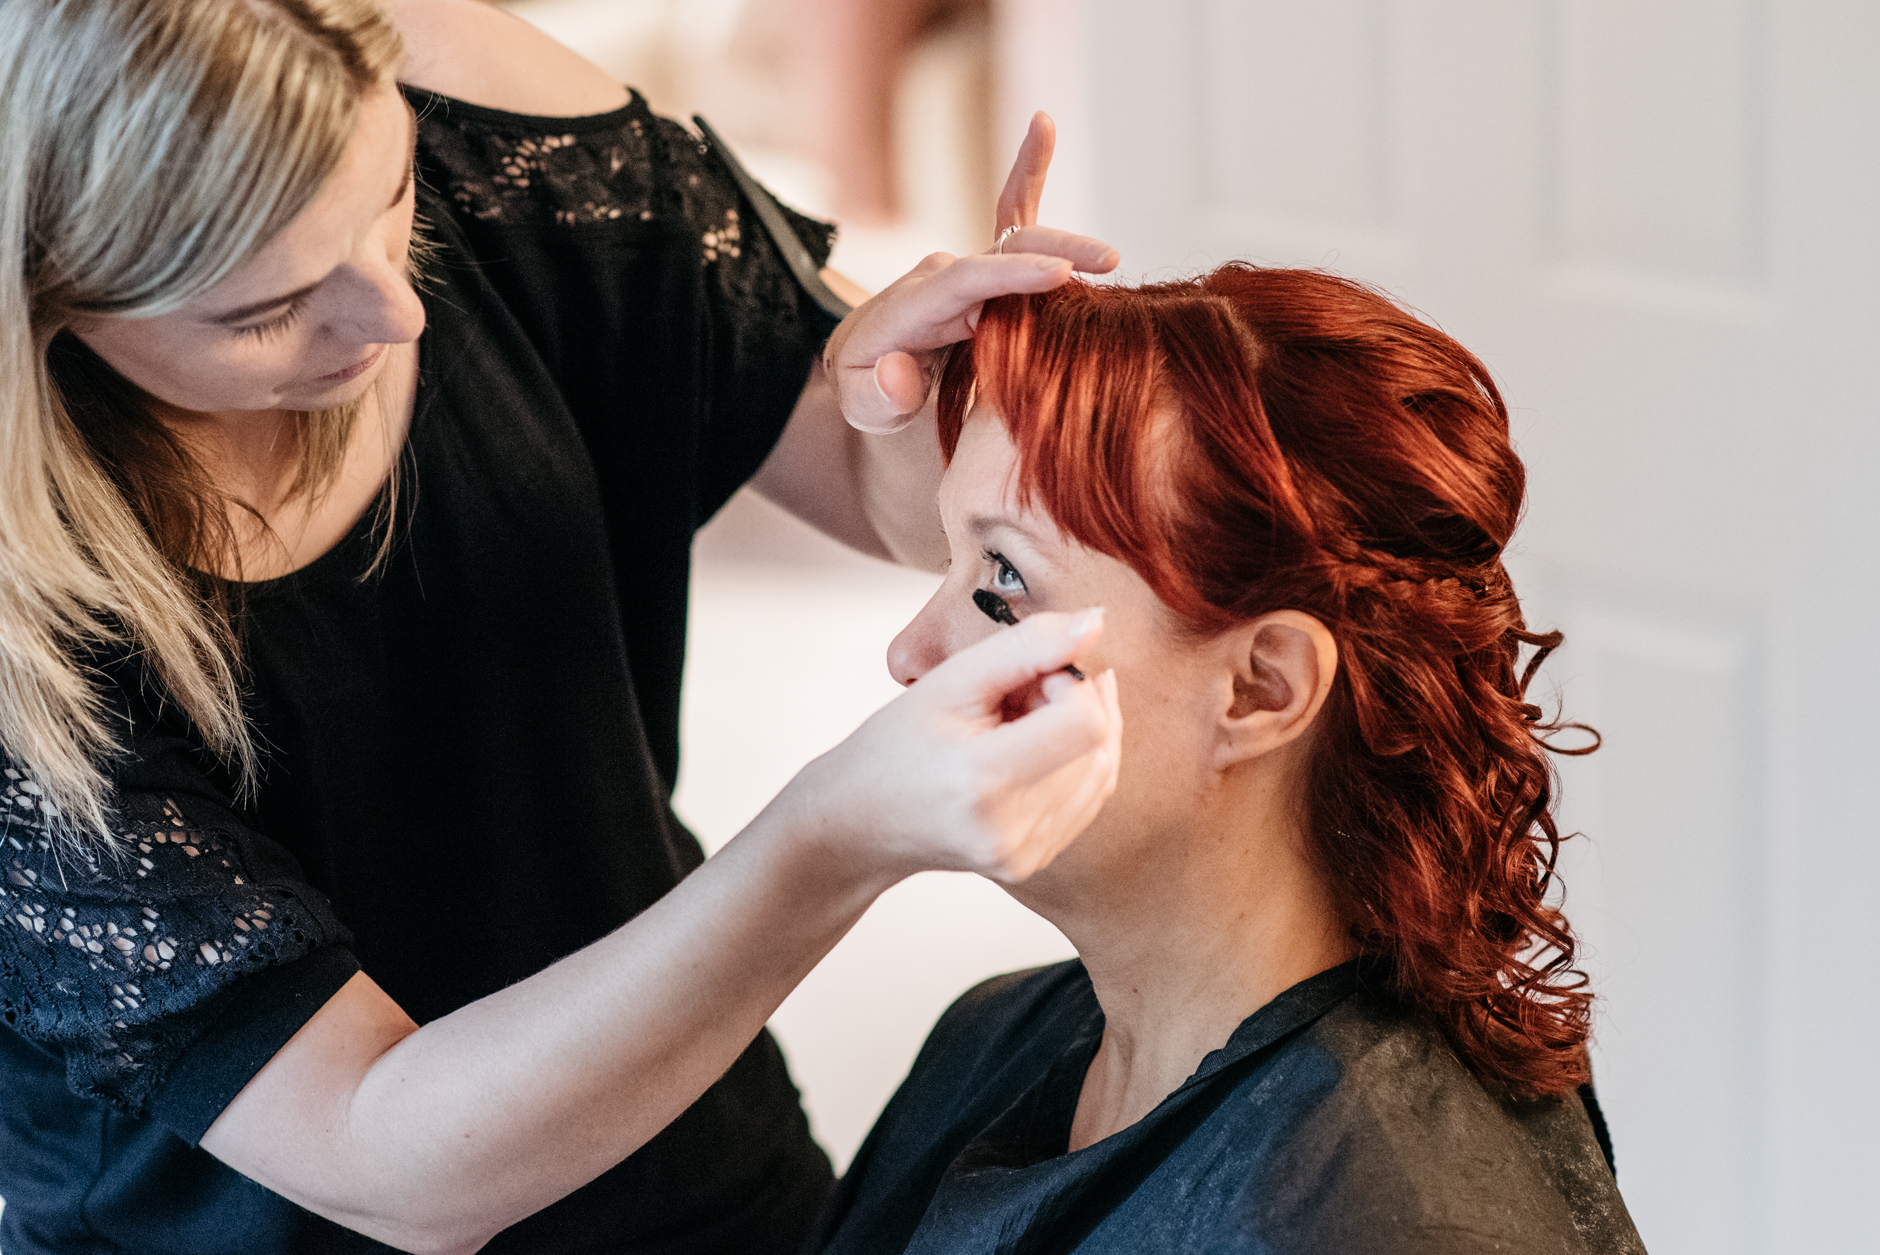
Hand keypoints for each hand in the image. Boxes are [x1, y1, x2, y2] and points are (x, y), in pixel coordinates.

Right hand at [781, 609, 1121, 884]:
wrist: (861, 820)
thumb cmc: (895, 747)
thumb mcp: (950, 680)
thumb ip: (1027, 645)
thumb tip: (1096, 621)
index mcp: (982, 781)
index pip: (1085, 722)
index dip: (1072, 684)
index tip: (1035, 676)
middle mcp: (1010, 829)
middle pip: (1099, 745)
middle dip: (1073, 706)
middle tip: (1021, 697)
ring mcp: (1025, 854)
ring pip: (1103, 770)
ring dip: (1077, 734)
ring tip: (1022, 723)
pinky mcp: (1035, 862)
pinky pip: (1090, 798)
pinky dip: (1075, 763)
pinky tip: (1032, 749)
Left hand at [824, 113, 1120, 434]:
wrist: (863, 367)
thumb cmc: (863, 389)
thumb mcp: (859, 404)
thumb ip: (876, 396)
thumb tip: (899, 372)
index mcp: (908, 307)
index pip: (962, 283)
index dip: (1010, 275)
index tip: (1057, 274)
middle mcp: (938, 276)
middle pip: (998, 254)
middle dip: (1051, 253)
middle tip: (1104, 262)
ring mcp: (962, 268)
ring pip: (1016, 241)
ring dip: (1063, 243)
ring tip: (1108, 257)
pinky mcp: (982, 269)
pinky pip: (1010, 215)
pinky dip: (1029, 172)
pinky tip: (1042, 125)